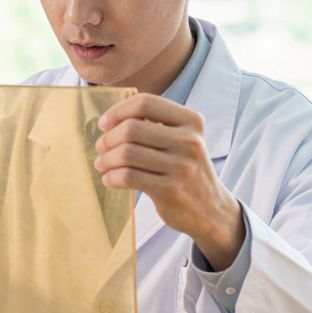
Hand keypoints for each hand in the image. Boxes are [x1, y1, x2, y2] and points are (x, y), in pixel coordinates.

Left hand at [94, 93, 244, 269]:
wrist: (211, 209)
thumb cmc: (185, 169)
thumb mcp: (182, 140)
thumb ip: (155, 124)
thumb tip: (112, 116)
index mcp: (191, 121)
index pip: (145, 103)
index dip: (118, 111)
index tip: (105, 123)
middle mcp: (189, 141)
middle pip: (131, 128)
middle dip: (108, 138)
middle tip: (101, 147)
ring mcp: (181, 166)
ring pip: (126, 153)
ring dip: (106, 159)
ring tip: (102, 164)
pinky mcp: (170, 190)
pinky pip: (128, 176)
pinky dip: (111, 177)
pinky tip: (110, 179)